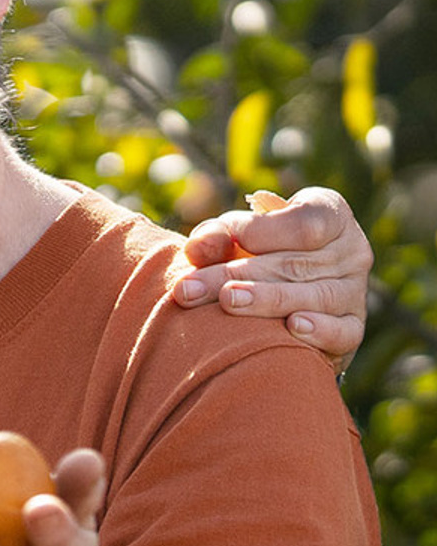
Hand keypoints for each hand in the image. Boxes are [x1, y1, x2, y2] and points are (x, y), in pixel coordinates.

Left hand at [174, 184, 369, 366]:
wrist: (280, 292)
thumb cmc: (256, 251)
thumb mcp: (236, 235)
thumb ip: (217, 235)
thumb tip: (197, 248)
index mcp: (330, 214)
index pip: (304, 223)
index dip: (261, 232)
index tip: (225, 241)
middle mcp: (352, 249)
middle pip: (294, 264)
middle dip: (234, 274)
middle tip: (189, 289)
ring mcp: (355, 290)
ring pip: (313, 297)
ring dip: (266, 300)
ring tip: (228, 302)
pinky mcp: (353, 327)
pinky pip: (343, 331)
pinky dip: (320, 330)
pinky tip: (293, 328)